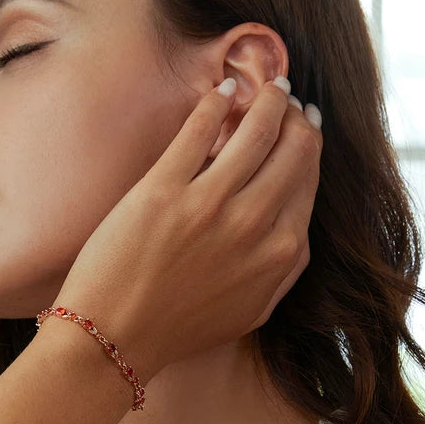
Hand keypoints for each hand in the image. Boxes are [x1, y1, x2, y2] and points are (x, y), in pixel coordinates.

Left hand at [52, 78, 322, 380]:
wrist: (115, 338)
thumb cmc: (180, 327)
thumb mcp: (251, 310)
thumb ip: (284, 271)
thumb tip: (298, 228)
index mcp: (280, 253)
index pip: (308, 179)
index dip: (309, 143)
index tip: (304, 125)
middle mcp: (253, 225)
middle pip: (292, 149)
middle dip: (296, 115)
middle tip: (286, 97)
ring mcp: (209, 205)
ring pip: (256, 131)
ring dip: (267, 99)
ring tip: (266, 85)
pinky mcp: (163, 190)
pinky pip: (200, 129)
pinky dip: (217, 101)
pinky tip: (223, 88)